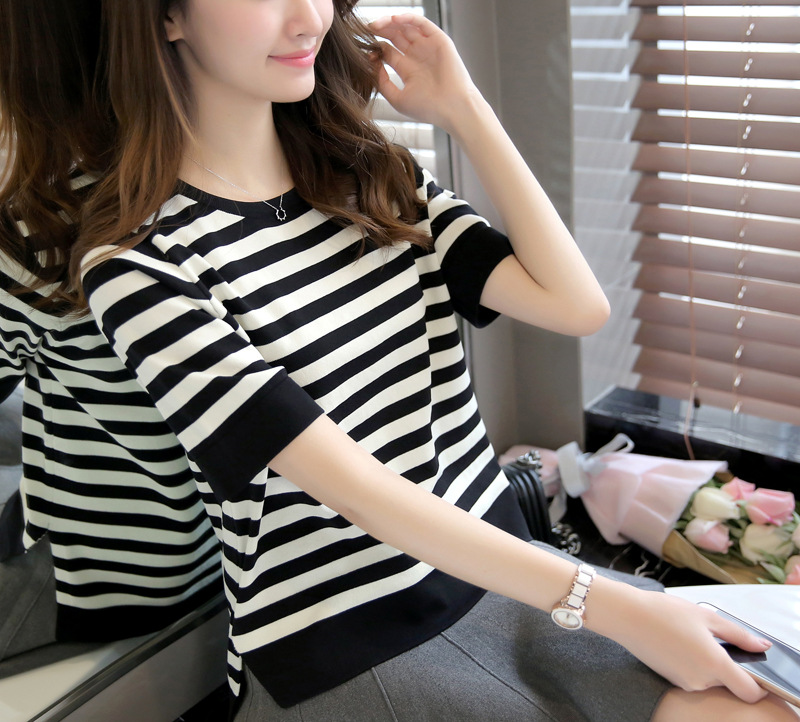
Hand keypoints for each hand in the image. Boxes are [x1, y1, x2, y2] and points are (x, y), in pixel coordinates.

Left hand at [369, 14, 481, 132]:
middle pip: (395, 36)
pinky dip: (407, 18)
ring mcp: (427, 47)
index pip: (387, 51)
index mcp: (408, 70)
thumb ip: (382, 83)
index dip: (375, 49)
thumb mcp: (397, 98)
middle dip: (380, 31)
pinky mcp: (438, 40)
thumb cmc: (428, 108)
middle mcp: (417, 56)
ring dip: (390, 23)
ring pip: (406, 27)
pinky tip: (393, 20)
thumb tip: (374, 64)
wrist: (452, 108)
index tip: (366, 51)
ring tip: (376, 25)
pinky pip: (421, 23)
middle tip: (366, 30)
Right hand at [598, 587, 770, 702]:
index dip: (757, 683)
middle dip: (725, 664)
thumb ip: (738, 634)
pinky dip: (691, 663)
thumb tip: (760, 645)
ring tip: (688, 637)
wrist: (627, 617)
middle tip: (709, 637)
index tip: (751, 666)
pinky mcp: (672, 680)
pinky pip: (693, 676)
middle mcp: (701, 680)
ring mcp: (685, 682)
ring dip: (706, 663)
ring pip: (709, 679)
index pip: (750, 692)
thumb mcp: (706, 616)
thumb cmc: (664, 612)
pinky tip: (677, 643)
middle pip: (728, 682)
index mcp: (714, 663)